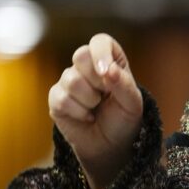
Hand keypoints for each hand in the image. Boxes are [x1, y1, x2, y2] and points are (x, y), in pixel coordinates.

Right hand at [49, 33, 143, 188]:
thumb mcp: (132, 103)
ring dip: (89, 100)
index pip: (100, 41)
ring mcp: (69, 81)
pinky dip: (79, 112)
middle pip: (80, 55)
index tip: (106, 72)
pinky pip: (61, 99)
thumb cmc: (123, 119)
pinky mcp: (56, 98)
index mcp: (109, 60)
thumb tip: (109, 70)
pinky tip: (87, 117)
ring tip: (97, 108)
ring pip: (71, 80)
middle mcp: (87, 66)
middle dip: (96, 80)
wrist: (110, 146)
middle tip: (105, 95)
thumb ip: (124, 84)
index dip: (100, 53)